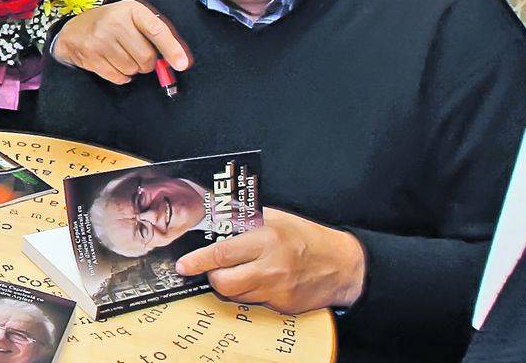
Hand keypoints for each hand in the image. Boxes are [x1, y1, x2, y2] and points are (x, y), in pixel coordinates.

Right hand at [53, 0, 191, 83]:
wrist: (75, 30)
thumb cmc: (111, 24)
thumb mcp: (133, 19)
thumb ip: (156, 35)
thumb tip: (178, 60)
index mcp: (131, 9)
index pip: (157, 30)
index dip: (172, 49)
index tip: (181, 63)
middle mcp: (115, 22)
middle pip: (146, 56)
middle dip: (148, 62)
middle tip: (141, 56)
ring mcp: (101, 40)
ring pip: (132, 68)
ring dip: (134, 69)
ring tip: (124, 56)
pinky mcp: (91, 57)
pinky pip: (119, 77)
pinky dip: (122, 75)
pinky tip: (115, 63)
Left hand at [176, 208, 365, 313]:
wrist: (341, 264)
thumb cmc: (308, 236)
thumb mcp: (279, 218)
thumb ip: (249, 221)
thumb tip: (218, 223)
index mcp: (267, 238)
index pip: (222, 253)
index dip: (198, 261)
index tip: (183, 265)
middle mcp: (270, 267)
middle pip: (223, 282)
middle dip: (212, 276)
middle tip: (214, 267)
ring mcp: (276, 290)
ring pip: (235, 295)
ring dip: (231, 284)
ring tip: (242, 269)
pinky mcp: (281, 307)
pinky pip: (254, 302)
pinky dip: (250, 291)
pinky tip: (262, 279)